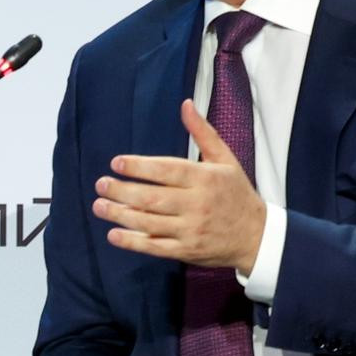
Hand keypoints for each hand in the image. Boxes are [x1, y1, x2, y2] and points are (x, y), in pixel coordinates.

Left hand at [94, 99, 266, 272]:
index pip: (167, 170)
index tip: (116, 162)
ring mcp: (192, 230)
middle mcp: (198, 204)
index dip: (140, 167)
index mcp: (206, 179)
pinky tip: (113, 234)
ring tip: (99, 206)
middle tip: (101, 184)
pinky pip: (156, 247)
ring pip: (150, 223)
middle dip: (123, 191)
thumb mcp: (226, 160)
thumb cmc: (236, 193)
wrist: (257, 236)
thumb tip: (185, 104)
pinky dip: (133, 242)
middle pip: (153, 198)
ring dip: (120, 215)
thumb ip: (203, 133)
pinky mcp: (187, 250)